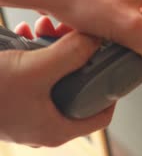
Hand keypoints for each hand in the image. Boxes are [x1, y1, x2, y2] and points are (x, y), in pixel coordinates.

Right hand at [0, 17, 113, 146]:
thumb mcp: (35, 69)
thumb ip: (72, 55)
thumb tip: (98, 40)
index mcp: (58, 128)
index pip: (102, 115)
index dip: (112, 89)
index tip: (114, 62)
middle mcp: (45, 122)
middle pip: (79, 88)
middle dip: (78, 57)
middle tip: (74, 35)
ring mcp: (27, 111)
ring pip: (55, 76)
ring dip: (54, 48)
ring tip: (46, 27)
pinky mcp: (13, 97)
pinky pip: (32, 73)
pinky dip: (33, 51)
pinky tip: (27, 31)